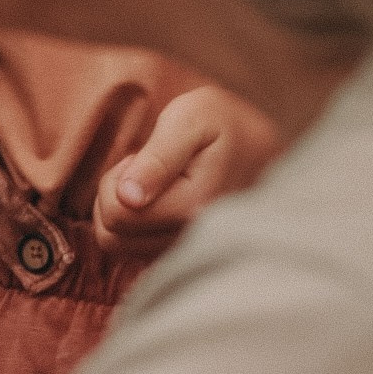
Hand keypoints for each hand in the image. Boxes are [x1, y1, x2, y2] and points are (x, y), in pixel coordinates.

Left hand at [92, 84, 284, 244]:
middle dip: (114, 199)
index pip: (117, 215)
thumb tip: (128, 198)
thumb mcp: (192, 117)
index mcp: (194, 206)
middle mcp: (191, 239)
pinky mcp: (179, 256)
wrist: (261, 147)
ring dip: (123, 212)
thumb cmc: (224, 124)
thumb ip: (157, 157)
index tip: (142, 158)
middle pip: (110, 237)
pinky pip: (132, 252)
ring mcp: (185, 251)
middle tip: (144, 168)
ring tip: (154, 182)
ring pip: (117, 247)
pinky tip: (159, 200)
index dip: (117, 181)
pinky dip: (133, 227)